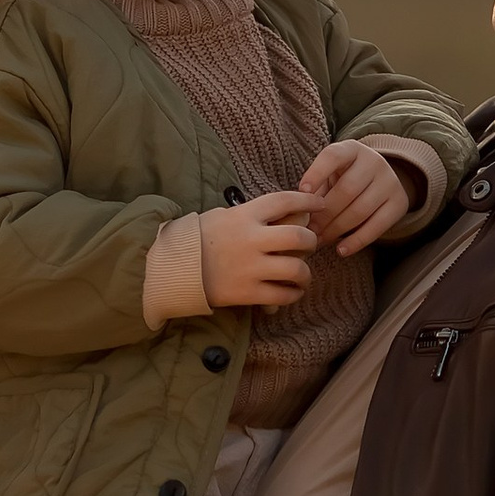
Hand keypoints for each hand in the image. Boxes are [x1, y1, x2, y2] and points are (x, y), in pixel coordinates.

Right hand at [198, 190, 318, 306]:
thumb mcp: (224, 216)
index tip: (321, 203)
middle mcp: (251, 239)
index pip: (284, 200)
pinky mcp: (247, 292)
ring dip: (305, 273)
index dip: (308, 200)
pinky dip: (293, 295)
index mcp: (244, 215)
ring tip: (302, 276)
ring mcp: (250, 267)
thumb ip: (254, 215)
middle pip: (299, 237)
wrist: (173, 268)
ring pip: (296, 269)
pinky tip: (291, 292)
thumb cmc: (200, 238)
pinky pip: (282, 295)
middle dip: (311, 241)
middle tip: (310, 245)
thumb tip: (289, 215)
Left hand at [298, 139, 417, 255]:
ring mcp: (390, 182)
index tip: (302, 191)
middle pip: (347, 189)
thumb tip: (296, 214)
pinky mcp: (400, 203)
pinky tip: (341, 250)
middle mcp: (374, 161)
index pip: (333, 156)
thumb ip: (315, 188)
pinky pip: (377, 226)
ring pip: (361, 210)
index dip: (317, 173)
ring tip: (320, 241)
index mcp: (351, 149)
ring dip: (337, 229)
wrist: (380, 180)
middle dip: (325, 213)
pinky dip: (357, 241)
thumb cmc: (344, 179)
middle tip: (309, 230)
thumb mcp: (331, 174)